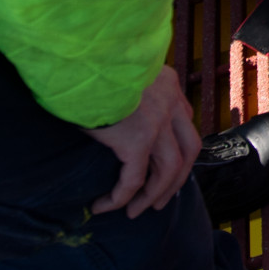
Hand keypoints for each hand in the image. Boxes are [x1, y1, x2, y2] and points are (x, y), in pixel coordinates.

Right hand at [83, 66, 200, 218]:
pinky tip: (104, 206)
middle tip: (160, 199)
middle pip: (189, 148)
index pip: (184, 120)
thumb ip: (126, 88)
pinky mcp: (137, 140)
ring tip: (136, 211)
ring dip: (154, 194)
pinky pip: (134, 179)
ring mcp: (158, 121)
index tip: (166, 166)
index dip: (178, 147)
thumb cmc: (87, 62)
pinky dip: (122, 197)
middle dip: (176, 178)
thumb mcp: (117, 70)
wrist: (79, 57)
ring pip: (170, 169)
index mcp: (167, 83)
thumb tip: (110, 106)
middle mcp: (170, 102)